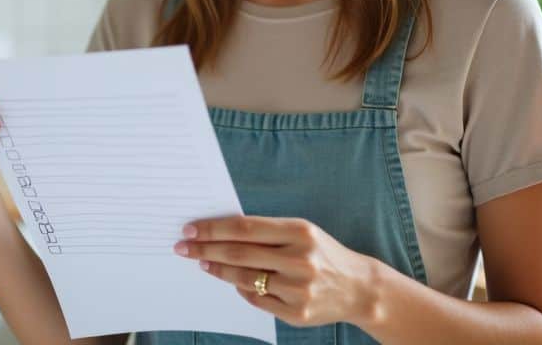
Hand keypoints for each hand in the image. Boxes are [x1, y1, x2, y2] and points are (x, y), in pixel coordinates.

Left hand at [173, 215, 378, 327]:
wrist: (358, 287)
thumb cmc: (322, 253)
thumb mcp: (301, 232)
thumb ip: (266, 231)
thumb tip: (220, 231)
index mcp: (299, 232)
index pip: (244, 228)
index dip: (213, 229)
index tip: (190, 229)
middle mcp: (299, 259)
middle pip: (239, 254)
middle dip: (205, 250)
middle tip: (182, 247)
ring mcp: (298, 289)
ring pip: (244, 280)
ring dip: (218, 271)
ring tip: (203, 264)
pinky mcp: (297, 313)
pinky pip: (257, 300)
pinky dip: (241, 290)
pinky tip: (232, 282)